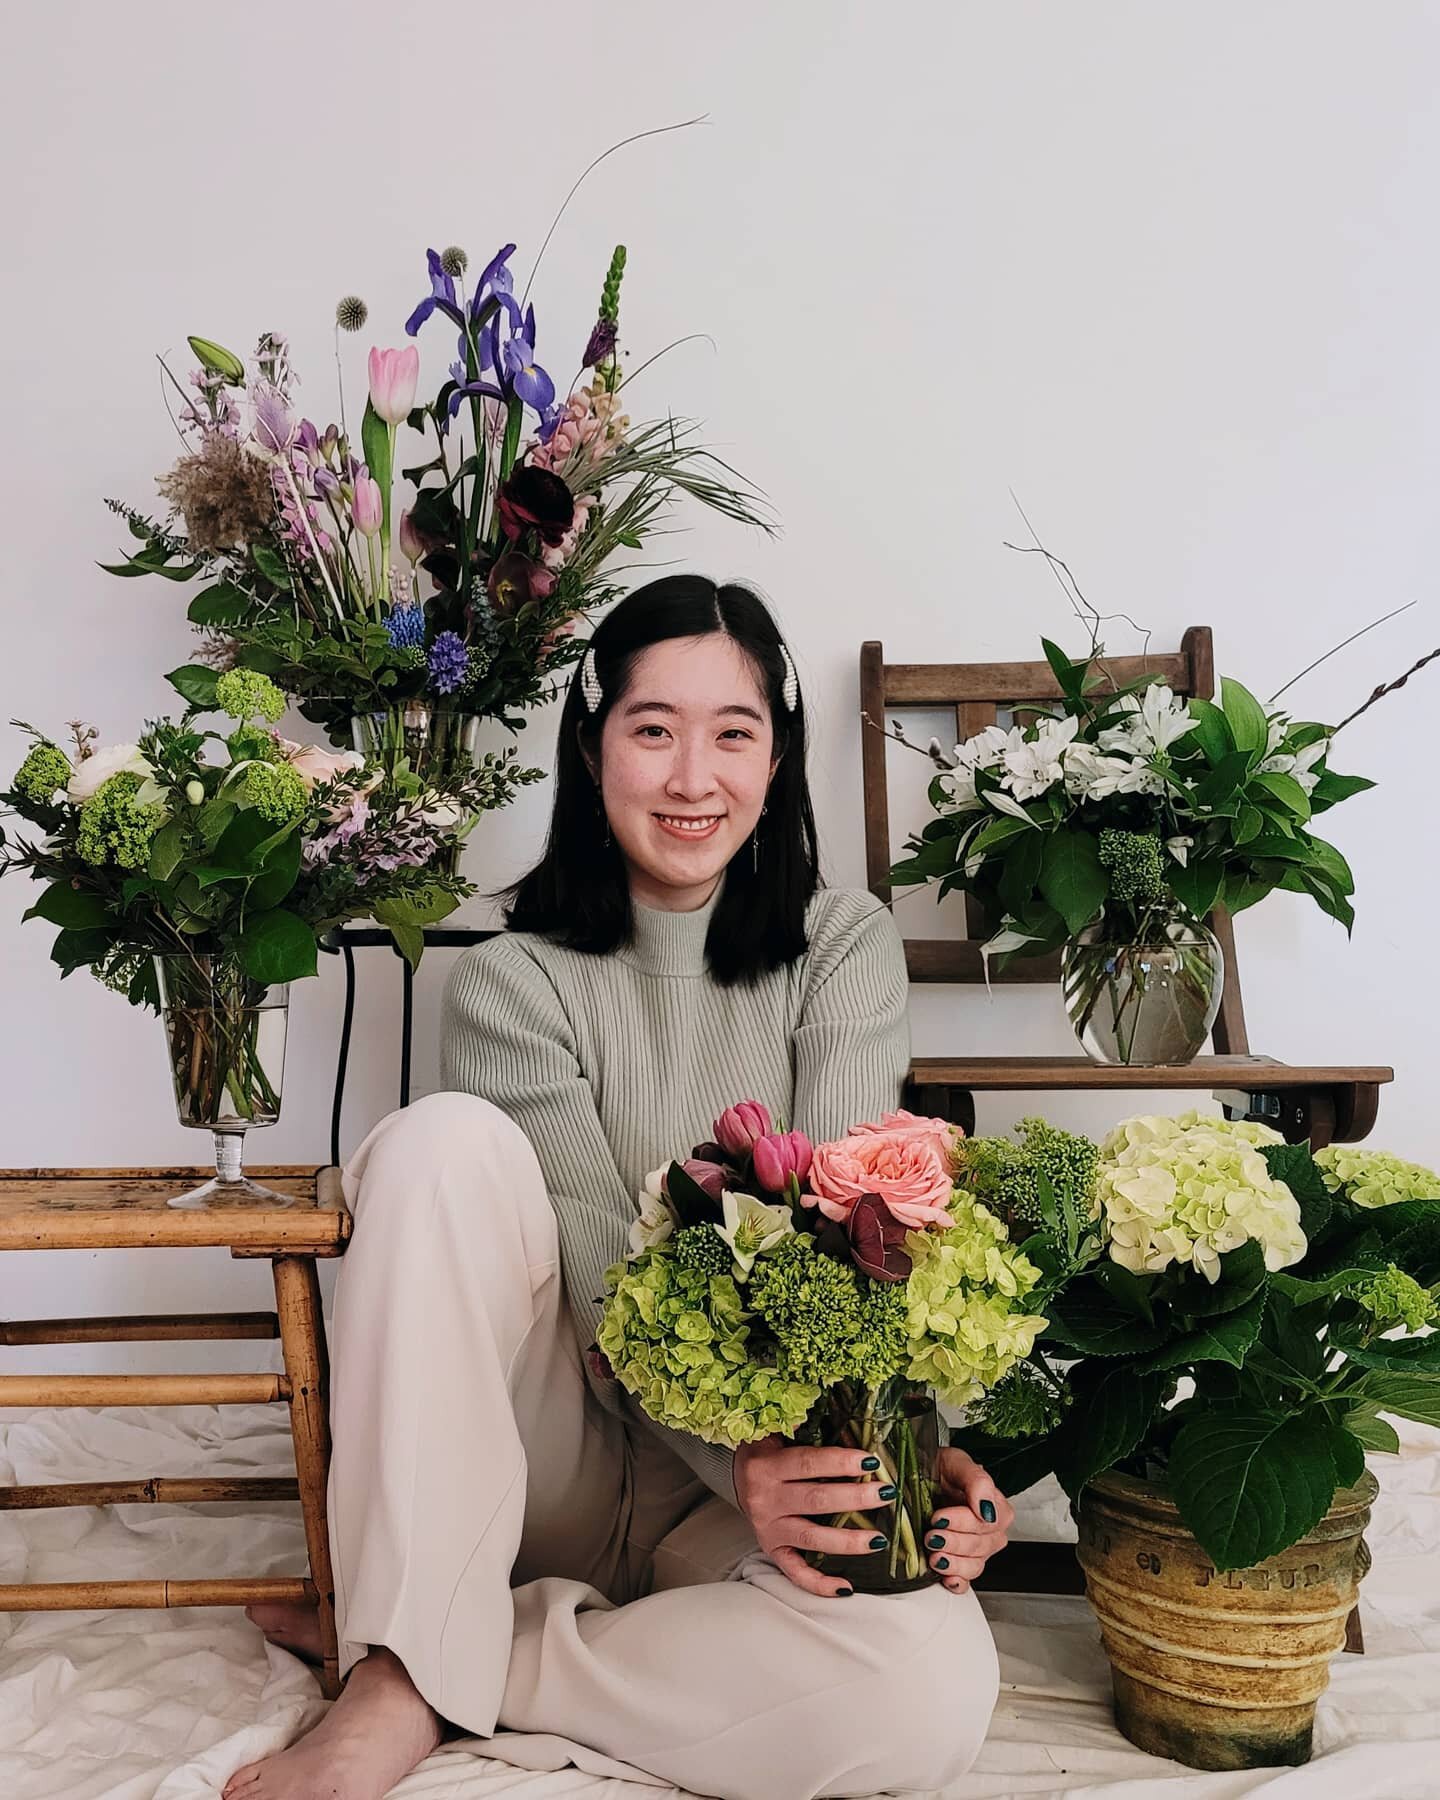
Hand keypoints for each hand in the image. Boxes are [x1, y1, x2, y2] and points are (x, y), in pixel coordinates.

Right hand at [734, 1436, 895, 1597]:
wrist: (734, 1476)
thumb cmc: (767, 1451)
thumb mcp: (775, 1432)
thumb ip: (800, 1427)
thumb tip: (833, 1409)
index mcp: (767, 1466)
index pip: (808, 1463)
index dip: (841, 1462)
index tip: (872, 1461)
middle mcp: (765, 1499)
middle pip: (816, 1500)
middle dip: (855, 1498)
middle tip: (886, 1493)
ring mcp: (768, 1528)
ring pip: (811, 1538)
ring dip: (847, 1541)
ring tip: (878, 1540)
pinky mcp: (771, 1550)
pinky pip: (795, 1572)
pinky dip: (819, 1584)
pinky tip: (846, 1588)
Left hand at [923, 1446, 1013, 1593]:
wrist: (921, 1476)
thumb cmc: (942, 1469)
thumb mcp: (957, 1463)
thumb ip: (977, 1481)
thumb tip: (987, 1509)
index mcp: (995, 1506)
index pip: (988, 1524)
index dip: (963, 1523)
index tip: (940, 1516)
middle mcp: (989, 1530)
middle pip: (980, 1546)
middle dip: (953, 1542)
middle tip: (932, 1534)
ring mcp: (975, 1548)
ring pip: (974, 1566)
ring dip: (953, 1563)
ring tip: (934, 1555)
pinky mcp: (960, 1562)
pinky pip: (965, 1581)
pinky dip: (956, 1582)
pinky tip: (945, 1577)